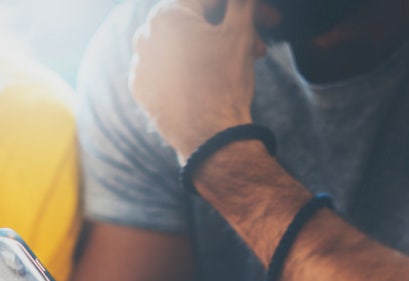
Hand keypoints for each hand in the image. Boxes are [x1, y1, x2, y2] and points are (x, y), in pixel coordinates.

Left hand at [129, 0, 266, 159]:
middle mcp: (144, 36)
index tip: (269, 21)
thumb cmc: (225, 83)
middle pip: (195, 21)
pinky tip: (210, 78)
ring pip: (182, 44)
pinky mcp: (140, 88)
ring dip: (213, 47)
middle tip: (260, 46)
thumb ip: (240, 3)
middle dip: (230, 29)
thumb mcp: (240, 32)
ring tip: (239, 64)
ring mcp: (139, 64)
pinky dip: (189, 67)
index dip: (242, 7)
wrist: (209, 138)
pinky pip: (166, 67)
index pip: (209, 0)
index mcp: (166, 15)